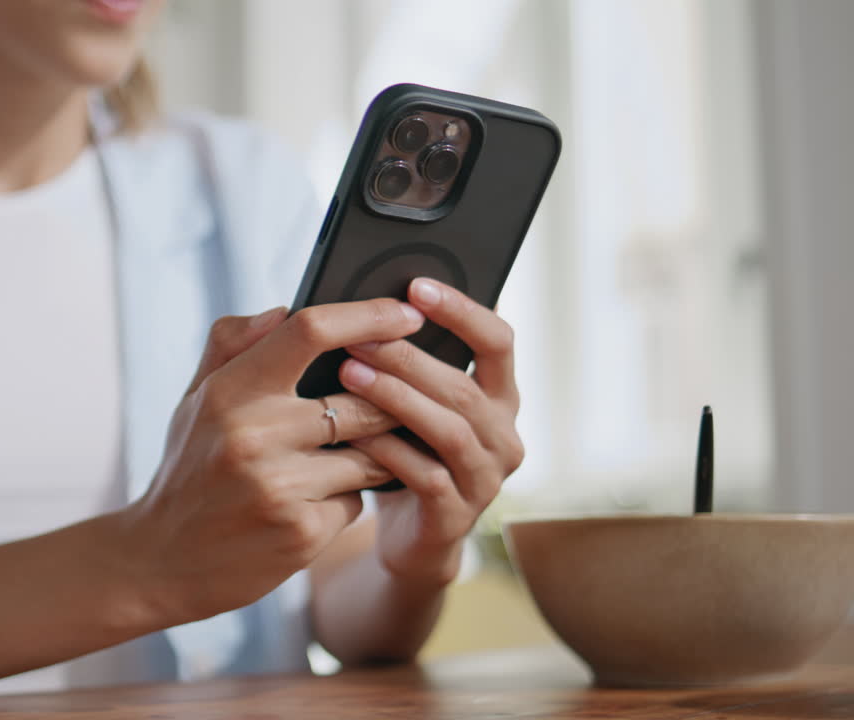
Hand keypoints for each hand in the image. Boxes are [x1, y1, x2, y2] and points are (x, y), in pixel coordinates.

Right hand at [122, 299, 427, 623]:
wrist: (162, 563)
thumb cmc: (189, 469)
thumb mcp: (195, 400)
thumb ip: (231, 344)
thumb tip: (283, 310)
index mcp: (228, 391)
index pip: (310, 331)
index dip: (368, 316)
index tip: (406, 313)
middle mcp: (254, 435)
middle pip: (362, 399)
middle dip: (390, 401)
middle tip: (402, 400)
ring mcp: (280, 487)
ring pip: (370, 454)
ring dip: (369, 454)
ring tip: (339, 458)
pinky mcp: (302, 532)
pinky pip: (356, 500)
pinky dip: (345, 498)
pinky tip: (313, 503)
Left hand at [341, 278, 523, 586]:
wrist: (411, 539)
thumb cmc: (408, 453)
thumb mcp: (416, 404)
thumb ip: (411, 363)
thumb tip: (368, 301)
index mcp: (501, 396)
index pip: (498, 340)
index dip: (461, 311)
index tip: (416, 286)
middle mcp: (504, 435)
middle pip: (463, 385)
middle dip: (408, 356)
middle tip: (358, 332)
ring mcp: (486, 479)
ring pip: (447, 429)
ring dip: (396, 397)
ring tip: (348, 372)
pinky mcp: (458, 516)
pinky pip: (425, 476)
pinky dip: (387, 450)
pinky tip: (351, 432)